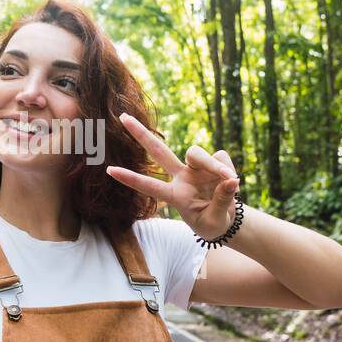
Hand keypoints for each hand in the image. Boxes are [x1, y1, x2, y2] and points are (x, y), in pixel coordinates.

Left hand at [106, 112, 239, 240]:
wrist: (227, 221)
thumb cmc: (213, 223)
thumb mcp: (215, 221)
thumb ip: (221, 202)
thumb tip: (230, 180)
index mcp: (175, 195)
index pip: (149, 186)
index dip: (130, 178)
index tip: (109, 170)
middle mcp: (181, 177)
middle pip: (158, 151)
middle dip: (141, 134)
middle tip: (122, 117)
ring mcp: (196, 168)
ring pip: (197, 153)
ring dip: (214, 165)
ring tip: (229, 179)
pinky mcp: (214, 161)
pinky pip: (220, 157)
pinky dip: (228, 168)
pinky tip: (233, 181)